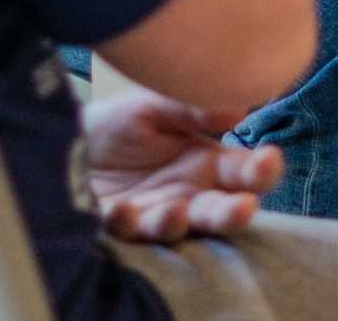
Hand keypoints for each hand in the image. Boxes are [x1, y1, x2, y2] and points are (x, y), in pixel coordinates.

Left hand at [85, 89, 281, 243]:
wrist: (68, 140)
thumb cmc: (120, 122)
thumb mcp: (155, 106)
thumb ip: (192, 108)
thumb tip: (239, 106)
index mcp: (206, 162)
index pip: (244, 173)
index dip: (261, 170)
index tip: (268, 161)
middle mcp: (188, 195)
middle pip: (219, 211)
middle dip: (232, 213)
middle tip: (243, 208)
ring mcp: (155, 214)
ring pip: (177, 230)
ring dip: (177, 223)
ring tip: (175, 211)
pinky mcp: (121, 227)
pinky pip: (127, 231)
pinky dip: (126, 223)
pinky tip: (122, 210)